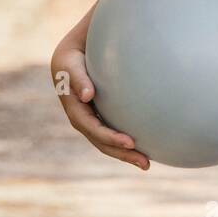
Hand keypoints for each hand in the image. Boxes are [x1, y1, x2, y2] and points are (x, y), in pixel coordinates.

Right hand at [50, 34, 149, 169]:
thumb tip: (88, 96)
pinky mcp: (101, 114)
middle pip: (101, 142)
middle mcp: (82, 118)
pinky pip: (114, 130)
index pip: (92, 128)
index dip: (109, 137)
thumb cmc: (72, 56)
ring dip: (126, 153)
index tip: (130, 143)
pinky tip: (144, 145)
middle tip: (145, 163)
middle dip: (122, 154)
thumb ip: (78, 78)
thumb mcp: (70, 64)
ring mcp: (92, 118)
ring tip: (147, 164)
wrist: (71, 52)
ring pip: (108, 141)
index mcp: (74, 108)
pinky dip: (126, 141)